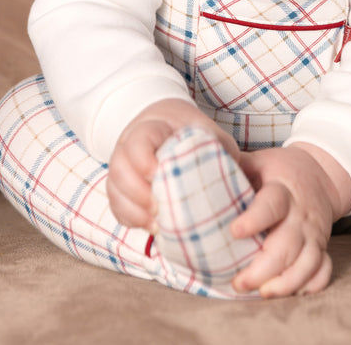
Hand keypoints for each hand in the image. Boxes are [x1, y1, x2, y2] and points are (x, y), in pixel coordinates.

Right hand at [106, 99, 238, 230]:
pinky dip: (132, 220)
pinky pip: (117, 208)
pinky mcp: (122, 190)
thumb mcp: (206, 129)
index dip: (143, 161)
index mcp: (149, 128)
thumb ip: (218, 146)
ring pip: (114, 191)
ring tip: (158, 224)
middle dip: (137, 193)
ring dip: (134, 211)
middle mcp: (127, 148)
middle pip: (118, 170)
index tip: (158, 174)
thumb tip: (235, 174)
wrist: (167, 124)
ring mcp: (122, 169)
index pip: (136, 142)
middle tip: (160, 209)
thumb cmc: (190, 129)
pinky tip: (153, 227)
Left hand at [230, 143, 350, 297]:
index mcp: (283, 189)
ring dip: (286, 282)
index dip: (254, 220)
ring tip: (262, 293)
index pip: (271, 205)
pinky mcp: (322, 247)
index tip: (234, 232)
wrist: (320, 173)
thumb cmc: (279, 170)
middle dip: (263, 268)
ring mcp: (314, 233)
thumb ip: (234, 164)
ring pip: (308, 262)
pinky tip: (292, 293)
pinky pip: (323, 271)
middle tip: (238, 282)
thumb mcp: (259, 161)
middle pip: (288, 244)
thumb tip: (199, 162)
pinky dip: (311, 285)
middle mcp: (300, 214)